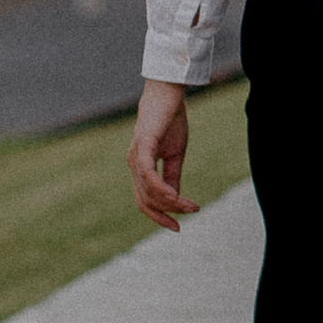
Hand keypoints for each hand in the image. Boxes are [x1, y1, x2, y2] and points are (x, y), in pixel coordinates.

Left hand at [129, 79, 197, 226]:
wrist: (168, 95)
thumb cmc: (170, 122)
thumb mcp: (175, 155)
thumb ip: (173, 177)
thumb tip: (176, 199)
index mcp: (139, 167)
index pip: (145, 200)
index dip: (159, 216)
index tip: (177, 227)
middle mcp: (133, 164)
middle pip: (145, 200)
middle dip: (166, 213)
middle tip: (188, 215)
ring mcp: (136, 156)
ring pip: (148, 190)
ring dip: (170, 202)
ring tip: (189, 206)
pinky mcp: (143, 146)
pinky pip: (148, 174)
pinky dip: (160, 188)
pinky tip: (174, 196)